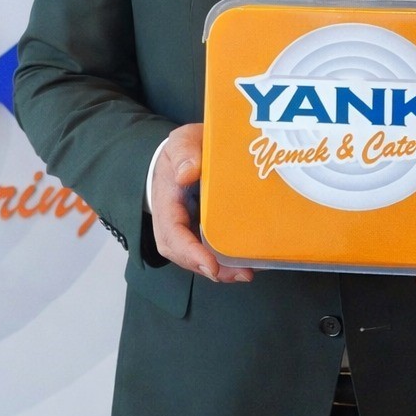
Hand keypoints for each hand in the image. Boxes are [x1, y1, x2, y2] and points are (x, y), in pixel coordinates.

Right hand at [150, 123, 253, 282]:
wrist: (188, 153)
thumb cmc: (186, 149)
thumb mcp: (183, 142)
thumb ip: (184, 152)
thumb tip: (187, 174)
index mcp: (167, 200)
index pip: (172, 231)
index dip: (189, 251)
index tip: (209, 264)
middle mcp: (174, 221)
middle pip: (182, 253)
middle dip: (208, 268)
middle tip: (240, 274)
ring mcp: (188, 229)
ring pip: (196, 257)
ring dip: (220, 270)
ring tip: (246, 272)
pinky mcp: (203, 232)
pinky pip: (210, 251)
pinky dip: (226, 262)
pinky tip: (248, 262)